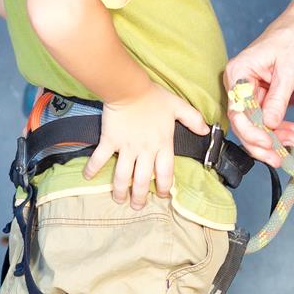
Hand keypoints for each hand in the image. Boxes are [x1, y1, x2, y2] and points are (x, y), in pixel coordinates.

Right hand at [83, 82, 209, 208]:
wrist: (129, 88)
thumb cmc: (153, 96)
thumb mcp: (178, 106)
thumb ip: (193, 119)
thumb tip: (207, 131)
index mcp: (162, 144)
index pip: (165, 172)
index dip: (165, 187)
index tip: (162, 196)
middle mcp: (145, 150)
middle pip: (142, 180)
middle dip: (139, 197)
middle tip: (137, 206)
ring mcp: (126, 147)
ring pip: (122, 176)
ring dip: (120, 190)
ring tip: (118, 200)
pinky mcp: (110, 141)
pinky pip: (100, 158)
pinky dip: (92, 169)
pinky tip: (87, 177)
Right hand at [223, 15, 293, 166]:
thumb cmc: (292, 41)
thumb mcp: (288, 70)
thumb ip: (278, 99)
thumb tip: (270, 125)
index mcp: (238, 73)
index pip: (237, 111)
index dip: (251, 132)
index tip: (270, 143)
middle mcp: (237, 83)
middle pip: (242, 122)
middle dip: (261, 142)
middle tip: (279, 157)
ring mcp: (247, 90)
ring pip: (253, 124)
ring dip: (271, 137)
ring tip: (291, 143)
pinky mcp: (258, 95)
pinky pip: (263, 118)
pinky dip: (276, 128)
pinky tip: (291, 133)